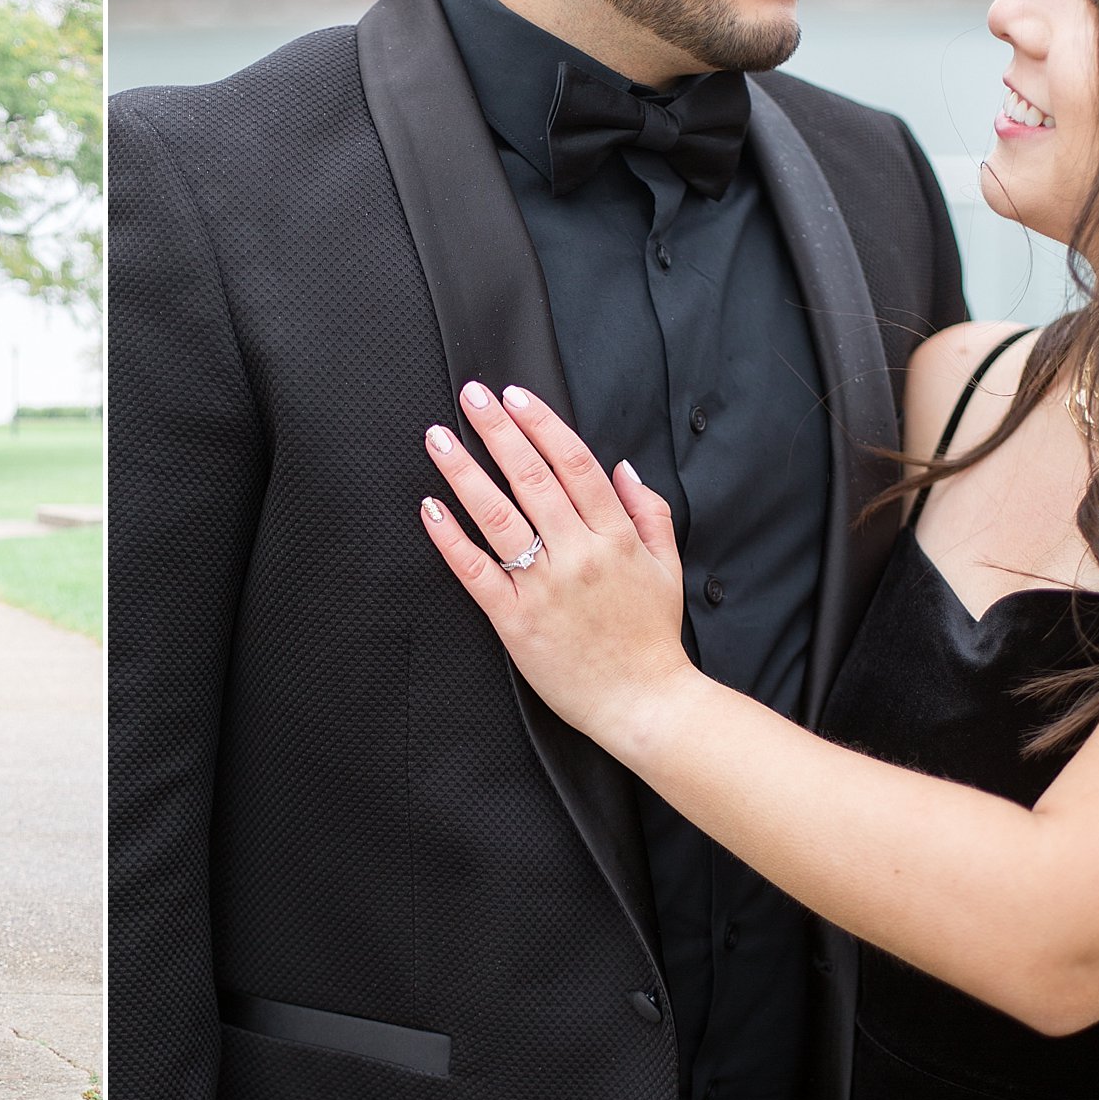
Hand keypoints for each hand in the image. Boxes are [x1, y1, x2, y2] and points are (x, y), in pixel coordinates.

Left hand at [417, 381, 696, 742]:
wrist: (644, 703)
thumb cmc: (651, 637)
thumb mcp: (667, 567)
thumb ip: (649, 512)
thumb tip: (624, 468)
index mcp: (615, 537)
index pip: (574, 464)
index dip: (542, 424)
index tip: (515, 396)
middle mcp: (578, 554)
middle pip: (532, 478)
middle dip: (498, 431)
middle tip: (471, 396)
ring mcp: (544, 586)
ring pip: (498, 516)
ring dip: (464, 471)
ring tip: (439, 438)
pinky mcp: (515, 618)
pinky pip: (475, 570)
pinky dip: (450, 537)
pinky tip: (431, 508)